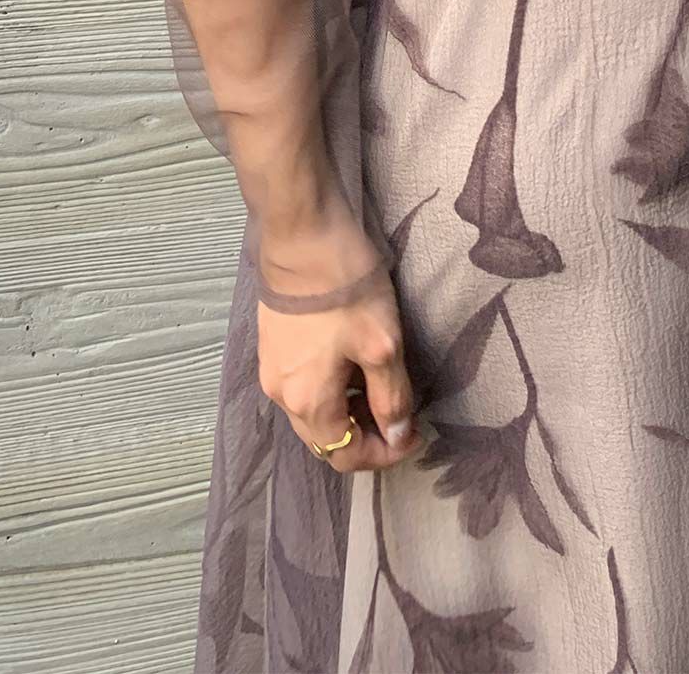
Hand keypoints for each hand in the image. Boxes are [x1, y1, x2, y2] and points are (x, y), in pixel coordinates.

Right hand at [255, 205, 420, 473]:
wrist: (301, 234)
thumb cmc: (345, 289)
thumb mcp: (382, 343)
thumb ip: (391, 397)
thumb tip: (397, 435)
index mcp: (307, 402)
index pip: (346, 456)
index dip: (385, 454)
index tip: (416, 434)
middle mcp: (281, 395)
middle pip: (326, 439)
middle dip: (367, 437)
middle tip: (402, 414)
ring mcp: (271, 370)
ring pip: (313, 414)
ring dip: (349, 412)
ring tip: (381, 386)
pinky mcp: (272, 345)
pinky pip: (303, 388)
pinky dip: (332, 390)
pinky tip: (354, 365)